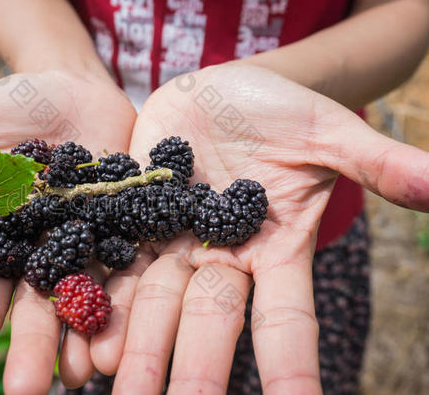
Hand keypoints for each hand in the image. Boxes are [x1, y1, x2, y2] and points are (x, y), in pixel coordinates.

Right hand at [0, 70, 136, 393]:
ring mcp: (58, 255)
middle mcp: (8, 261)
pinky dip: (100, 319)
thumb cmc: (3, 111)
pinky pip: (103, 284)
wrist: (72, 90)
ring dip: (35, 353)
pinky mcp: (107, 241)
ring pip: (43, 312)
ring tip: (27, 390)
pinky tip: (94, 360)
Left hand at [88, 63, 428, 393]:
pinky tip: (78, 334)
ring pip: (151, 301)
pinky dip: (94, 292)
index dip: (292, 367)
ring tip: (110, 384)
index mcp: (272, 248)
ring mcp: (171, 240)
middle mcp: (219, 256)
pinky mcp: (130, 217)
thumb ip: (376, 162)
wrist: (218, 89)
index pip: (286, 319)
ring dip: (133, 344)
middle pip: (206, 320)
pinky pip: (110, 260)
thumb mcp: (329, 131)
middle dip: (192, 368)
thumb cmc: (281, 109)